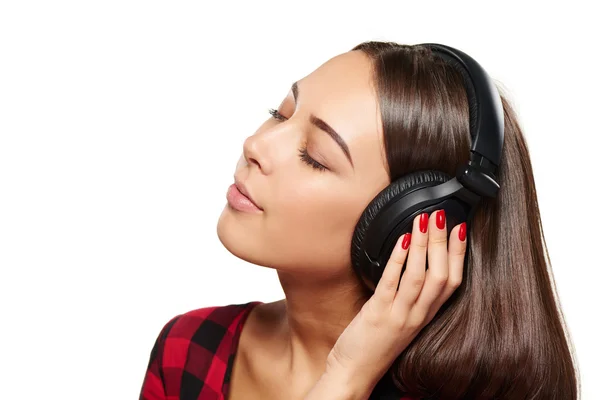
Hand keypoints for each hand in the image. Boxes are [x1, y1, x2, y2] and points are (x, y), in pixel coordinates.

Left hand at [326, 210, 466, 393]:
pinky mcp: (378, 314)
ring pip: (419, 276)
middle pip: (440, 275)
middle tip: (441, 215)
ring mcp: (399, 315)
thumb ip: (410, 296)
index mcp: (426, 315)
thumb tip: (411, 261)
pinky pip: (392, 283)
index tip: (461, 229)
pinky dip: (399, 260)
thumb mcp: (402, 319)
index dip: (459, 254)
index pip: (452, 282)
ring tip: (423, 220)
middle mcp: (417, 315)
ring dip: (423, 245)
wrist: (355, 373)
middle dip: (443, 242)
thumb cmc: (375, 345)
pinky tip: (401, 241)